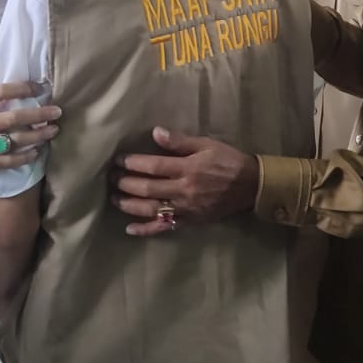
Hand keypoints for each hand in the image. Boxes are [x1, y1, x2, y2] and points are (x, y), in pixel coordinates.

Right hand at [0, 82, 59, 185]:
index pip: (2, 92)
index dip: (24, 89)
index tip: (40, 88)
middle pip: (14, 117)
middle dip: (39, 114)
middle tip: (58, 112)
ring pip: (14, 140)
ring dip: (37, 136)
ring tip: (53, 131)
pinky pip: (5, 161)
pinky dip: (22, 158)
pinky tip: (36, 154)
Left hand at [112, 127, 259, 236]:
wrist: (251, 186)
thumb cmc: (228, 161)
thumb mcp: (206, 145)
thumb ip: (180, 141)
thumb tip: (155, 133)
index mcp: (188, 168)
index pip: (153, 166)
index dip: (133, 163)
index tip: (118, 160)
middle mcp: (183, 190)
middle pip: (147, 188)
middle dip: (125, 183)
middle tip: (111, 178)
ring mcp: (185, 209)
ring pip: (151, 209)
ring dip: (129, 205)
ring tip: (114, 198)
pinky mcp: (189, 221)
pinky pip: (164, 228)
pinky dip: (146, 230)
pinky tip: (129, 229)